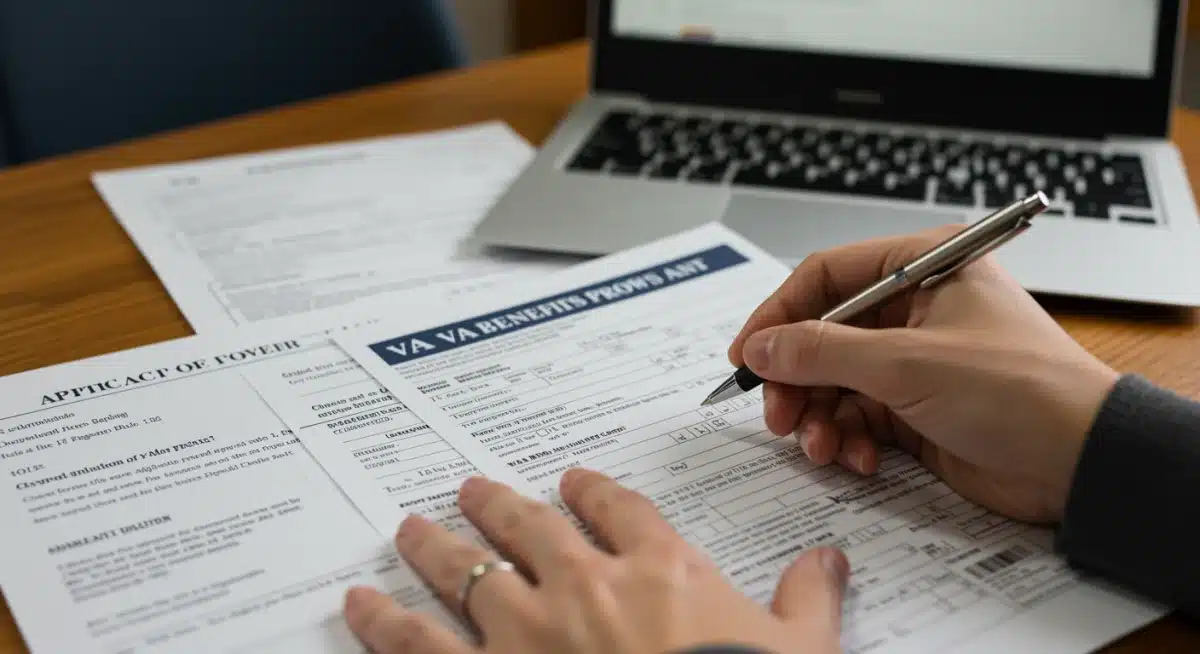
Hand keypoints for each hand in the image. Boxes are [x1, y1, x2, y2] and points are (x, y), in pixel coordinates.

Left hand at [343, 470, 849, 653]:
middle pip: (530, 527)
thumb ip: (809, 599)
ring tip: (409, 528)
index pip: (620, 509)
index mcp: (660, 571)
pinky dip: (383, 623)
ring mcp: (527, 634)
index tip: (573, 482)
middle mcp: (585, 586)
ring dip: (434, 547)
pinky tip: (357, 604)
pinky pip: (419, 645)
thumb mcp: (802, 652)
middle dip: (497, 504)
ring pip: (466, 572)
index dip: (592, 491)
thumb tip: (829, 558)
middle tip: (471, 489)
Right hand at [729, 226, 1118, 523]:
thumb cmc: (1017, 390)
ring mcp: (916, 362)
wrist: (1081, 462)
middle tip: (778, 414)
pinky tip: (859, 460)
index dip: (780, 314)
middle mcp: (916, 311)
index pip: (828, 276)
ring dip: (819, 418)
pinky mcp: (918, 409)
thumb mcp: (906, 363)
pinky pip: (859, 418)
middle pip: (824, 335)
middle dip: (797, 379)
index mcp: (923, 269)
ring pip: (835, 382)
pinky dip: (849, 440)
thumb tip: (761, 347)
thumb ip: (823, 352)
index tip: (746, 354)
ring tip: (821, 447)